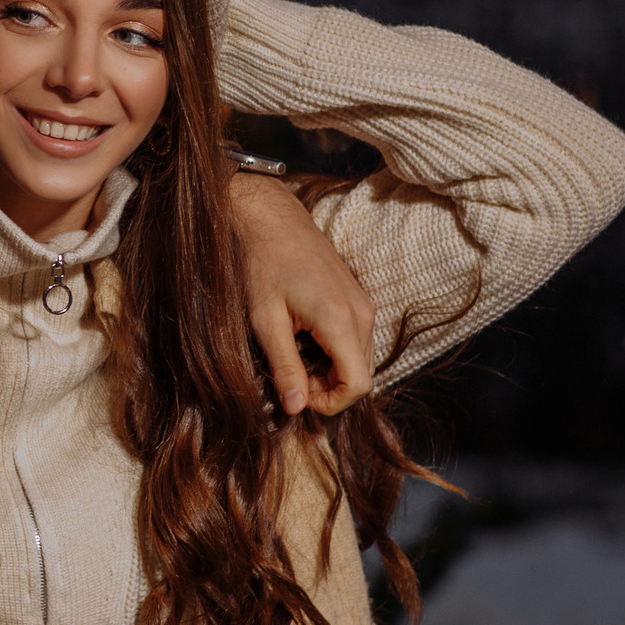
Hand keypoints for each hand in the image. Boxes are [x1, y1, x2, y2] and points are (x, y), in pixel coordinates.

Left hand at [228, 174, 374, 416]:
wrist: (269, 217)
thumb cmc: (261, 264)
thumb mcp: (265, 321)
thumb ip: (284, 366)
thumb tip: (296, 407)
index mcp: (341, 320)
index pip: (358, 385)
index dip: (330, 403)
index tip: (298, 395)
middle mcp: (362, 313)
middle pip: (362, 375)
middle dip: (329, 388)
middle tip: (290, 378)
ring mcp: (362, 303)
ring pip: (360, 358)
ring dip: (331, 371)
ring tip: (292, 357)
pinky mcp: (356, 297)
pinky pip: (356, 339)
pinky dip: (333, 352)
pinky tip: (302, 339)